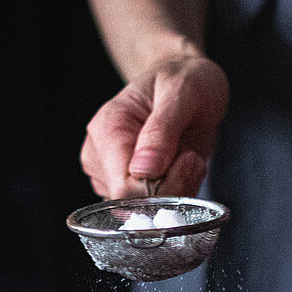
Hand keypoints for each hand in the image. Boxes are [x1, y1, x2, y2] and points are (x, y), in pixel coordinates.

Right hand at [80, 54, 228, 198]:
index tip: (189, 159)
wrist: (186, 83)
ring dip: (175, 190)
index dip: (163, 187)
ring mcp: (108, 174)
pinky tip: (178, 167)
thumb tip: (143, 170)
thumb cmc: (185, 81)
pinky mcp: (122, 187)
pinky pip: (150, 208)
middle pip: (132, 204)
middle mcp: (100, 155)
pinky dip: (174, 194)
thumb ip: (162, 130)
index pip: (124, 187)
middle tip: (192, 157)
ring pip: (142, 210)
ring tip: (185, 155)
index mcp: (107, 129)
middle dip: (172, 188)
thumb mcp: (183, 92)